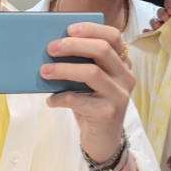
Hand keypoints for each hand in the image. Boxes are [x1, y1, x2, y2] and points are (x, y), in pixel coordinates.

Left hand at [40, 22, 134, 161]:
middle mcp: (125, 77)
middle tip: (51, 48)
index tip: (68, 29)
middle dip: (73, 45)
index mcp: (122, 64)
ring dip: (64, 69)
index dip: (91, 29)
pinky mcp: (108, 114)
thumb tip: (52, 46)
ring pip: (92, 73)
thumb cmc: (92, 105)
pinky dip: (60, 98)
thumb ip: (81, 63)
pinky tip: (51, 101)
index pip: (113, 36)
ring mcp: (120, 96)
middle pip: (102, 50)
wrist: (104, 141)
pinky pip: (79, 100)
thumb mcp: (89, 82)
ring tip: (44, 72)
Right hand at [149, 0, 170, 30]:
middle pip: (161, 11)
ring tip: (158, 26)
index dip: (169, 4)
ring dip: (154, 22)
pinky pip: (155, 32)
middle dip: (161, 13)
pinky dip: (148, 32)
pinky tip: (146, 32)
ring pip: (156, 21)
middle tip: (167, 18)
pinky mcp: (167, 35)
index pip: (169, 1)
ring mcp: (169, 25)